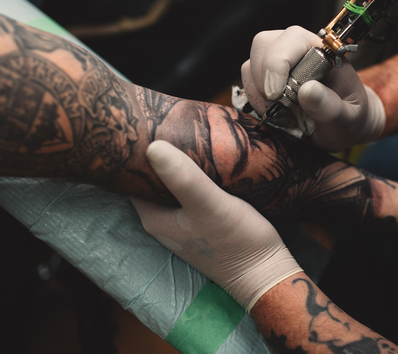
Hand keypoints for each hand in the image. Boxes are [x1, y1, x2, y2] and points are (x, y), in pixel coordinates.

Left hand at [130, 140, 302, 311]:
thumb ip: (183, 178)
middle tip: (164, 122)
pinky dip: (191, 176)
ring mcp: (182, 224)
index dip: (134, 154)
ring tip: (183, 134)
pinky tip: (203, 161)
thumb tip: (152, 146)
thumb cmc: (238, 241)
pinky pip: (187, 193)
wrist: (267, 274)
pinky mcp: (200, 223)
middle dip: (155, 155)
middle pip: (150, 180)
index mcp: (154, 218)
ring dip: (175, 165)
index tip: (142, 127)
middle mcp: (162, 222)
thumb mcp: (209, 204)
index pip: (130, 179)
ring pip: (169, 186)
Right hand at [241, 26, 385, 150]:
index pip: (291, 40)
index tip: (276, 96)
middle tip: (277, 105)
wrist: (346, 125)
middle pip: (263, 44)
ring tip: (281, 113)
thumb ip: (330, 106)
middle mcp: (298, 49)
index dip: (277, 66)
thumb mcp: (347, 118)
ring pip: (251, 65)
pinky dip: (254, 101)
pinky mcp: (266, 78)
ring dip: (258, 93)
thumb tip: (307, 90)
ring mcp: (279, 62)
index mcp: (322, 50)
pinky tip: (274, 113)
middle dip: (263, 78)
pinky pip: (247, 83)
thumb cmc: (350, 118)